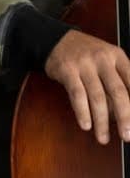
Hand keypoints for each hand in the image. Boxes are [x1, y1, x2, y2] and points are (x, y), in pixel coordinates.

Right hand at [44, 29, 129, 143]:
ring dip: (101, 122)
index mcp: (117, 56)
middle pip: (118, 93)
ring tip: (103, 137)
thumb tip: (127, 112)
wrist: (55, 39)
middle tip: (127, 136)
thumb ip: (120, 79)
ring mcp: (84, 64)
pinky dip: (82, 112)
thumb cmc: (86, 54)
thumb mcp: (108, 59)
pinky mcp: (67, 70)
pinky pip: (77, 95)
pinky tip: (86, 124)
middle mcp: (102, 59)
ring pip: (97, 97)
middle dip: (125, 118)